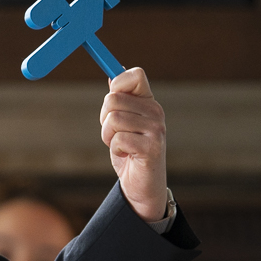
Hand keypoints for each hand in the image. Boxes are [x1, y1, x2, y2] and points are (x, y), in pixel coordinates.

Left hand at [100, 67, 167, 222]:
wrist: (141, 185)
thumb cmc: (130, 152)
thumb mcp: (123, 123)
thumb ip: (121, 100)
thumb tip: (113, 75)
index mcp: (149, 102)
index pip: (136, 75)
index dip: (117, 84)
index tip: (112, 102)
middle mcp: (156, 112)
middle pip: (112, 99)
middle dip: (104, 119)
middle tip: (115, 134)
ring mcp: (156, 130)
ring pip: (113, 119)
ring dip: (108, 136)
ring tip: (121, 146)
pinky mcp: (151, 148)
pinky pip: (118, 139)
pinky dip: (115, 149)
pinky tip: (126, 155)